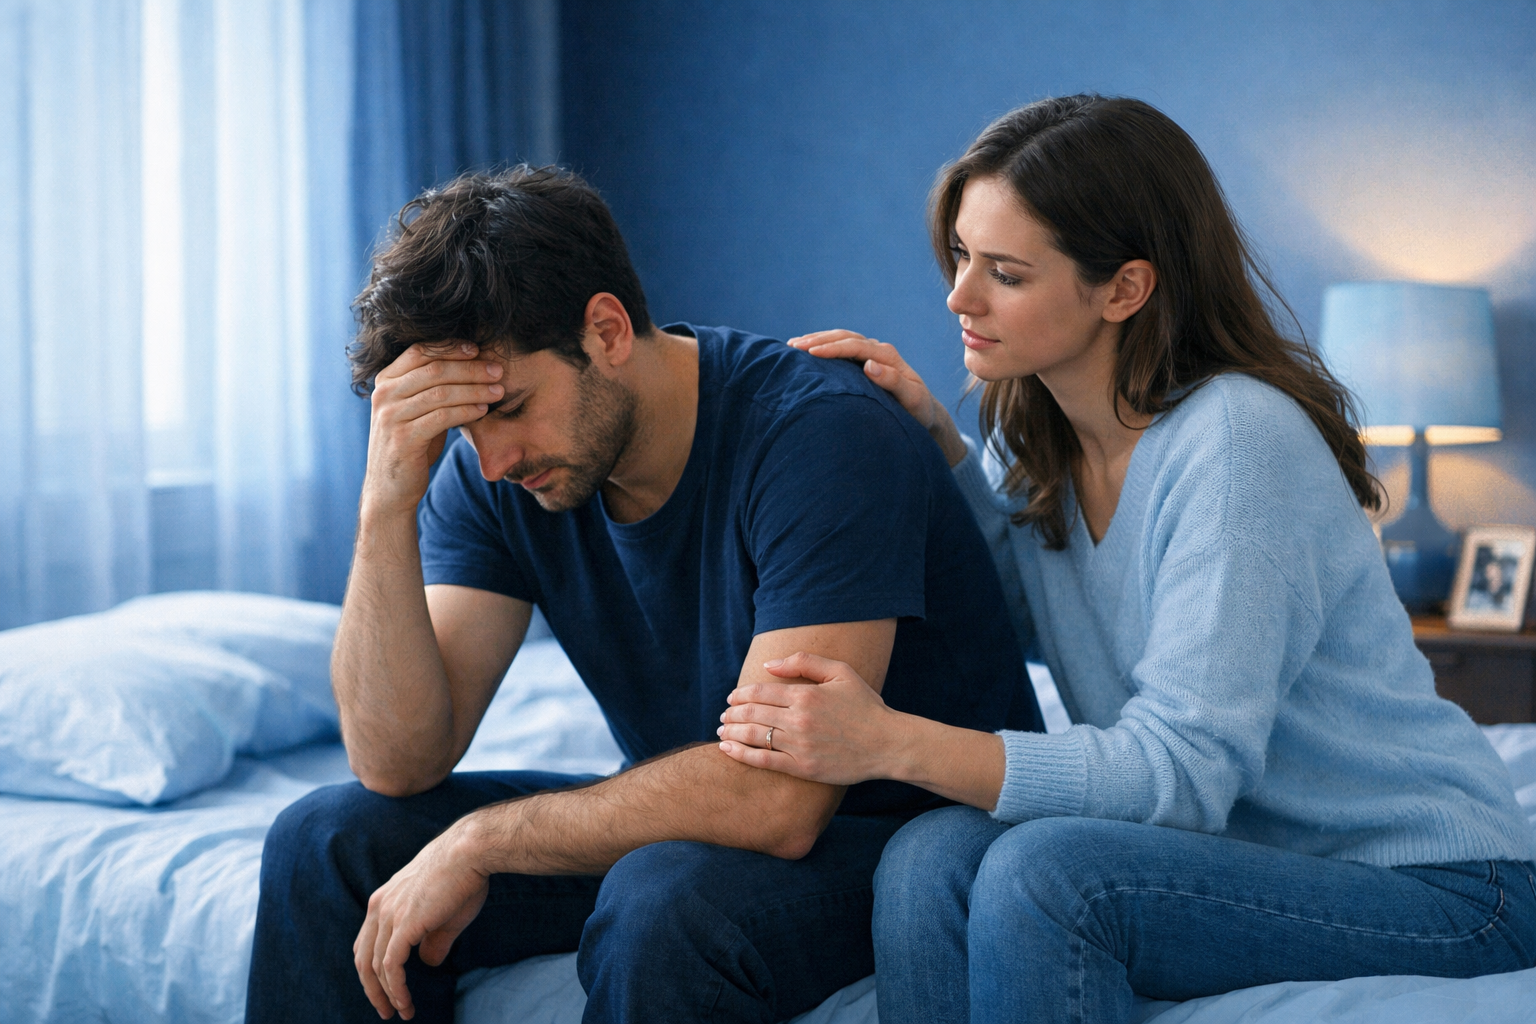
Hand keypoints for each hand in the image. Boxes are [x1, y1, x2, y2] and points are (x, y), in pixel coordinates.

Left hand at [353, 823, 490, 1019]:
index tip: (385, 989)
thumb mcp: (444, 914)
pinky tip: (405, 1002)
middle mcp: (380, 907)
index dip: (372, 970)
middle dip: (373, 990)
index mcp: (385, 899)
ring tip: (402, 1012)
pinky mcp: (403, 925)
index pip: (366, 943)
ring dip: (387, 995)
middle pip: (363, 959)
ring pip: (376, 967)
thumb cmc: (463, 876)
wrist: (471, 851)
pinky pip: (391, 967)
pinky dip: (396, 989)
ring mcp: (389, 915)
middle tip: (386, 1011)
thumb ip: (433, 940)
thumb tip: (428, 963)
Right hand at [362, 341, 506, 517]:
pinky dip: (466, 411)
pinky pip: (442, 417)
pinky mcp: (403, 438)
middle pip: (434, 370)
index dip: (450, 347)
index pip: (419, 352)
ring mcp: (391, 416)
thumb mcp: (417, 410)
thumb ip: (432, 388)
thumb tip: (472, 365)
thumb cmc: (411, 446)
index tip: (478, 349)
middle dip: (470, 368)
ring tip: (498, 390)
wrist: (390, 489)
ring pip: (441, 393)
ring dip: (474, 389)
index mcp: (385, 381)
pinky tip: (483, 410)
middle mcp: (384, 395)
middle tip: (497, 370)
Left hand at [716, 652, 905, 785]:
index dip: (741, 694)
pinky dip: (741, 755)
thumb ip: (804, 662)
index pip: (760, 691)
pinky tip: (728, 750)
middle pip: (752, 713)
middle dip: (731, 714)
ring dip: (731, 733)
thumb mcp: (841, 672)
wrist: (887, 744)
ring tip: (722, 732)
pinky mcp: (802, 768)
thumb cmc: (865, 706)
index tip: (732, 698)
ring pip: (753, 736)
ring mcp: (799, 746)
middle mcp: (799, 720)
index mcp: (806, 695)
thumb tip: (770, 665)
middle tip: (724, 716)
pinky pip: (763, 761)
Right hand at [787, 330, 966, 465]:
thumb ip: (893, 381)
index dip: (832, 347)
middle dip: (818, 339)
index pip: (855, 345)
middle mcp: (879, 350)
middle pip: (845, 337)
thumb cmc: (918, 410)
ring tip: (793, 345)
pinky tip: (807, 352)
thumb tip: (869, 365)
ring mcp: (871, 354)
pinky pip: (842, 349)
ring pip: (841, 339)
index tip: (810, 353)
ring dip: (818, 339)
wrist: (924, 412)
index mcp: (888, 356)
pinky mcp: (864, 361)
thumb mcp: (911, 398)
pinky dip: (823, 346)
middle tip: (793, 346)